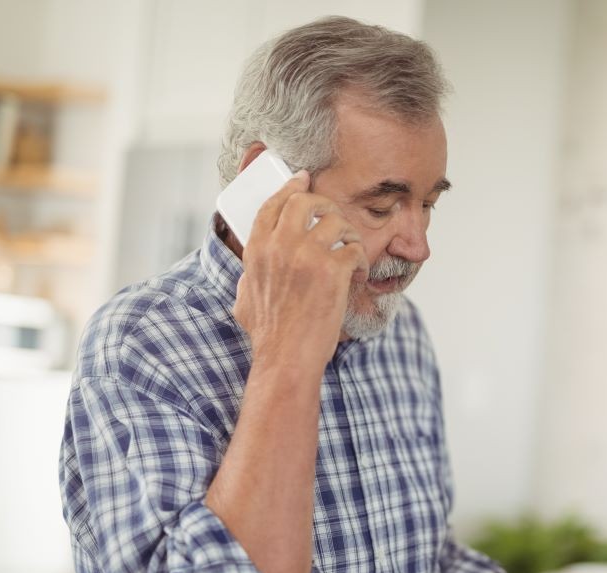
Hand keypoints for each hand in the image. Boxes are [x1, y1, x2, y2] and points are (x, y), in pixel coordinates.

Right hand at [232, 170, 367, 367]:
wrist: (287, 358)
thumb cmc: (269, 336)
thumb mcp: (245, 300)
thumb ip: (249, 277)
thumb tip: (251, 271)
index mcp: (257, 251)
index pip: (273, 205)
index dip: (290, 187)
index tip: (303, 179)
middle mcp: (280, 246)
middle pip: (306, 202)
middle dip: (325, 206)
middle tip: (336, 221)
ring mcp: (307, 256)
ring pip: (336, 221)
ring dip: (349, 235)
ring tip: (351, 254)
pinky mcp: (332, 271)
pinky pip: (354, 249)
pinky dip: (362, 261)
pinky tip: (359, 276)